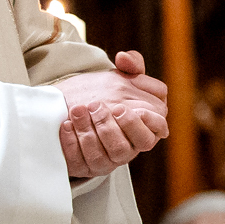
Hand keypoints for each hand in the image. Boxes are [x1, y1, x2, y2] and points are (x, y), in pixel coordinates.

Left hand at [55, 58, 168, 178]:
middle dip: (123, 125)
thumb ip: (131, 65)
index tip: (124, 106)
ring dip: (95, 131)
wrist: (69, 110)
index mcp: (147, 124)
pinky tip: (65, 125)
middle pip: (140, 141)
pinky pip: (84, 160)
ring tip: (77, 110)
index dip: (147, 119)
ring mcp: (113, 158)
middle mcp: (133, 144)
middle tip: (101, 107)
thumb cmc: (104, 95)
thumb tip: (123, 57)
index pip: (159, 126)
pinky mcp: (90, 166)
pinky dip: (73, 142)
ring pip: (114, 152)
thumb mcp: (119, 78)